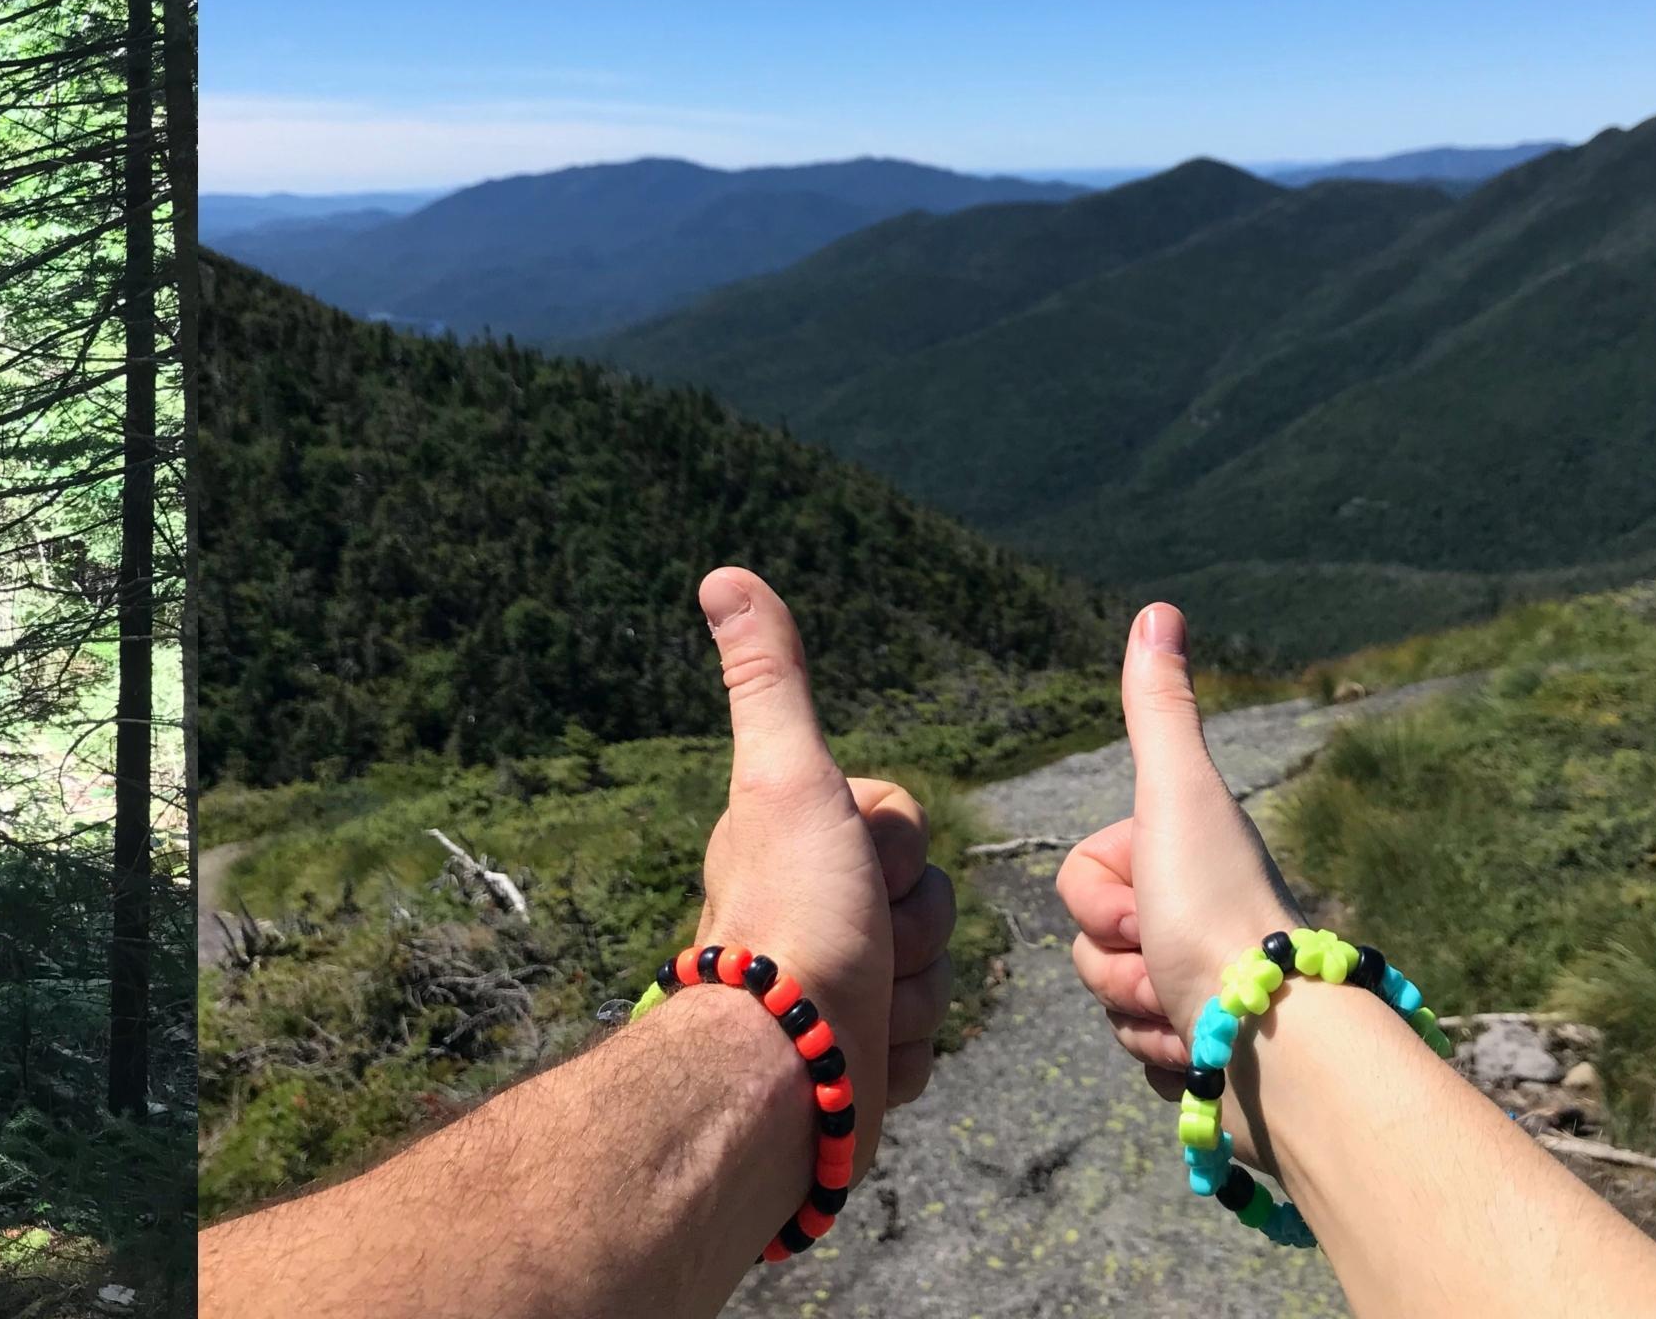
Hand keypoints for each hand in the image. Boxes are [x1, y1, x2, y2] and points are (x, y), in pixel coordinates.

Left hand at [690, 568, 951, 1142]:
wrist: (792, 1082)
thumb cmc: (795, 923)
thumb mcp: (787, 777)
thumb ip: (770, 679)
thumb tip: (722, 573)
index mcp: (790, 840)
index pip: (905, 823)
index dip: (894, 848)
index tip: (851, 872)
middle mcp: (804, 909)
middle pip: (927, 898)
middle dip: (912, 932)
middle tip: (859, 947)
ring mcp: (830, 988)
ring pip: (933, 973)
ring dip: (912, 998)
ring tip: (856, 1010)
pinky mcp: (853, 1064)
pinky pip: (924, 1046)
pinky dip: (902, 1059)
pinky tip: (863, 1061)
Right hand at [1056, 603, 1300, 1147]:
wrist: (1279, 1050)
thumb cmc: (1221, 914)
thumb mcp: (1178, 797)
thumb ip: (1159, 709)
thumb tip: (1159, 610)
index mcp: (1184, 856)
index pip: (1081, 877)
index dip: (1099, 900)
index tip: (1149, 905)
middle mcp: (1194, 916)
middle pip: (1090, 941)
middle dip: (1116, 964)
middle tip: (1166, 963)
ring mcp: (1200, 989)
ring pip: (1110, 998)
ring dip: (1138, 1013)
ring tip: (1192, 1014)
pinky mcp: (1209, 1059)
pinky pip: (1143, 1055)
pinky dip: (1167, 1058)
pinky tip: (1204, 1054)